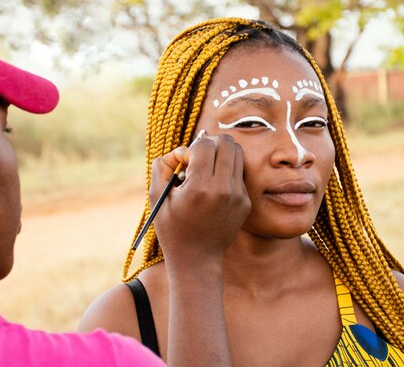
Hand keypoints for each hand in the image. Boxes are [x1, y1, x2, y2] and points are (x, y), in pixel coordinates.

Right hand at [150, 134, 250, 271]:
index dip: (190, 149)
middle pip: (226, 143)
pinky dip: (226, 171)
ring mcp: (239, 196)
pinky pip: (239, 172)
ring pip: (238, 153)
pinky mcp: (246, 202)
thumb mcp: (157, 197)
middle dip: (209, 145)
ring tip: (206, 170)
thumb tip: (181, 151)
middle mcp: (224, 190)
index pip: (205, 145)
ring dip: (221, 154)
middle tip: (197, 160)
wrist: (196, 259)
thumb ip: (162, 166)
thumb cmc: (172, 228)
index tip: (183, 164)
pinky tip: (213, 187)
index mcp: (200, 188)